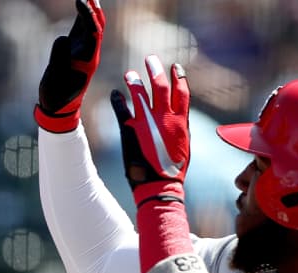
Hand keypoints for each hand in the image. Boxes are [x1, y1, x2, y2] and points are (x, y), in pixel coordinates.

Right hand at [35, 0, 105, 132]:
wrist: (58, 107)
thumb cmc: (56, 96)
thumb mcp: (55, 81)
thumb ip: (59, 59)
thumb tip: (63, 38)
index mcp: (88, 61)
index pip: (94, 32)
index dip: (89, 16)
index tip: (81, 1)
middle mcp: (90, 54)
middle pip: (97, 26)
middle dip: (94, 8)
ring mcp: (84, 51)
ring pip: (91, 25)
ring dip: (90, 8)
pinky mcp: (76, 50)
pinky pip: (82, 29)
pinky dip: (82, 15)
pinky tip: (81, 3)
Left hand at [111, 56, 189, 200]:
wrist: (159, 187)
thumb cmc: (172, 172)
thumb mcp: (183, 147)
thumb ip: (180, 130)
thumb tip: (179, 120)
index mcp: (180, 122)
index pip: (182, 92)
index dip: (179, 77)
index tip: (175, 67)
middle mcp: (165, 118)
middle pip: (161, 86)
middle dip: (156, 70)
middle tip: (150, 59)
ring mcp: (147, 122)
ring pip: (140, 93)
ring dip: (135, 81)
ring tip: (129, 73)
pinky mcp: (130, 129)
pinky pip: (121, 108)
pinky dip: (117, 99)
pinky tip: (114, 93)